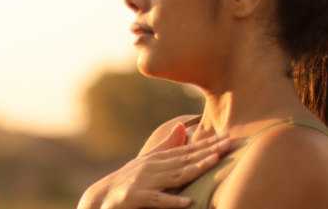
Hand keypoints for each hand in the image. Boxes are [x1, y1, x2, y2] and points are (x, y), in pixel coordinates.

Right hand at [78, 123, 231, 208]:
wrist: (99, 199)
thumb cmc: (127, 182)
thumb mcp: (147, 163)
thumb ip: (166, 146)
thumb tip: (182, 126)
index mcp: (157, 159)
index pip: (187, 150)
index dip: (208, 143)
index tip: (228, 137)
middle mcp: (152, 167)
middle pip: (185, 159)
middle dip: (208, 151)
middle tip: (229, 144)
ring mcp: (144, 182)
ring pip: (175, 175)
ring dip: (195, 168)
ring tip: (214, 162)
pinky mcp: (136, 198)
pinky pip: (157, 200)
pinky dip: (173, 201)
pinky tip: (189, 201)